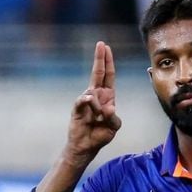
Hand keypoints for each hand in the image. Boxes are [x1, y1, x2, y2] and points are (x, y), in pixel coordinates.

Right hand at [66, 41, 121, 164]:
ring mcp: (86, 101)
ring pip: (93, 92)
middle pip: (98, 73)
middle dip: (100, 59)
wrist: (86, 147)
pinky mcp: (77, 107)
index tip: (106, 48)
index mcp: (107, 97)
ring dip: (98, 106)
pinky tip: (95, 111)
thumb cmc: (100, 135)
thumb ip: (113, 117)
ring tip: (99, 118)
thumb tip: (109, 107)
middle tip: (101, 45)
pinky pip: (84, 100)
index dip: (108, 62)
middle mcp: (96, 96)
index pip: (108, 75)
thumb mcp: (113, 126)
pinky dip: (91, 105)